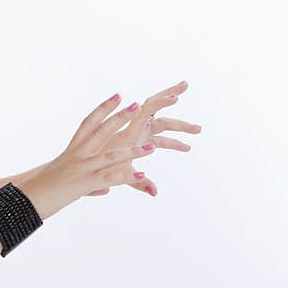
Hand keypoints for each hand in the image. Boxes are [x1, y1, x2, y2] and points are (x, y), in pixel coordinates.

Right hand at [19, 94, 157, 218]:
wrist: (22, 201)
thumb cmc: (39, 191)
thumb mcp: (64, 182)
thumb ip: (89, 183)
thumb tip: (105, 189)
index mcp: (71, 151)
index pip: (88, 123)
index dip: (103, 109)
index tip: (116, 95)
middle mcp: (76, 155)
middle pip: (101, 131)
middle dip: (120, 117)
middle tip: (136, 104)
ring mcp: (80, 169)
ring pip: (111, 156)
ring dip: (133, 152)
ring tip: (152, 147)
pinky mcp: (82, 184)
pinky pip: (108, 179)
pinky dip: (125, 176)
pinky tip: (141, 174)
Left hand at [88, 81, 201, 197]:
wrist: (90, 168)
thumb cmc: (102, 168)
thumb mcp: (122, 174)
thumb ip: (139, 182)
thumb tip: (156, 192)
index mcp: (131, 130)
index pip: (147, 110)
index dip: (161, 102)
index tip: (175, 97)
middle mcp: (136, 128)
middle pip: (160, 114)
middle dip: (175, 107)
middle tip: (189, 95)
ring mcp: (140, 133)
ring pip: (163, 125)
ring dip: (180, 127)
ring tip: (198, 130)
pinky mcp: (140, 141)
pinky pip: (160, 139)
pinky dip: (173, 142)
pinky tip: (186, 147)